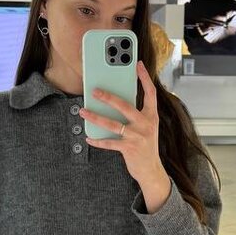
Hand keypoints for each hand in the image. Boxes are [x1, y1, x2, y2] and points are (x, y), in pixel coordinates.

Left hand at [79, 61, 164, 186]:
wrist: (151, 170)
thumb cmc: (146, 145)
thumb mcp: (146, 127)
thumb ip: (136, 114)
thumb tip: (116, 101)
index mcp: (152, 116)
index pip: (150, 93)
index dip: (145, 78)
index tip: (138, 64)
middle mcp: (146, 124)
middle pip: (125, 106)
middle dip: (108, 97)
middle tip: (95, 91)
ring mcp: (137, 137)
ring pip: (112, 124)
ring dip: (95, 117)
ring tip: (83, 111)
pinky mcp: (129, 149)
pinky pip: (109, 143)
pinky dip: (97, 141)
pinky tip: (88, 138)